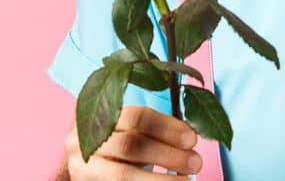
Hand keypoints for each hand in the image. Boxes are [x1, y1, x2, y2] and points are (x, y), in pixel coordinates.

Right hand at [62, 105, 200, 178]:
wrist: (95, 166)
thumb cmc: (124, 144)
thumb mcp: (136, 131)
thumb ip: (158, 130)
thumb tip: (191, 138)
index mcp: (101, 115)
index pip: (136, 117)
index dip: (167, 127)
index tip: (192, 139)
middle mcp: (84, 140)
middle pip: (130, 146)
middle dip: (167, 154)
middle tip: (195, 163)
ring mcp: (83, 167)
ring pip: (122, 175)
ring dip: (160, 179)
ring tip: (186, 180)